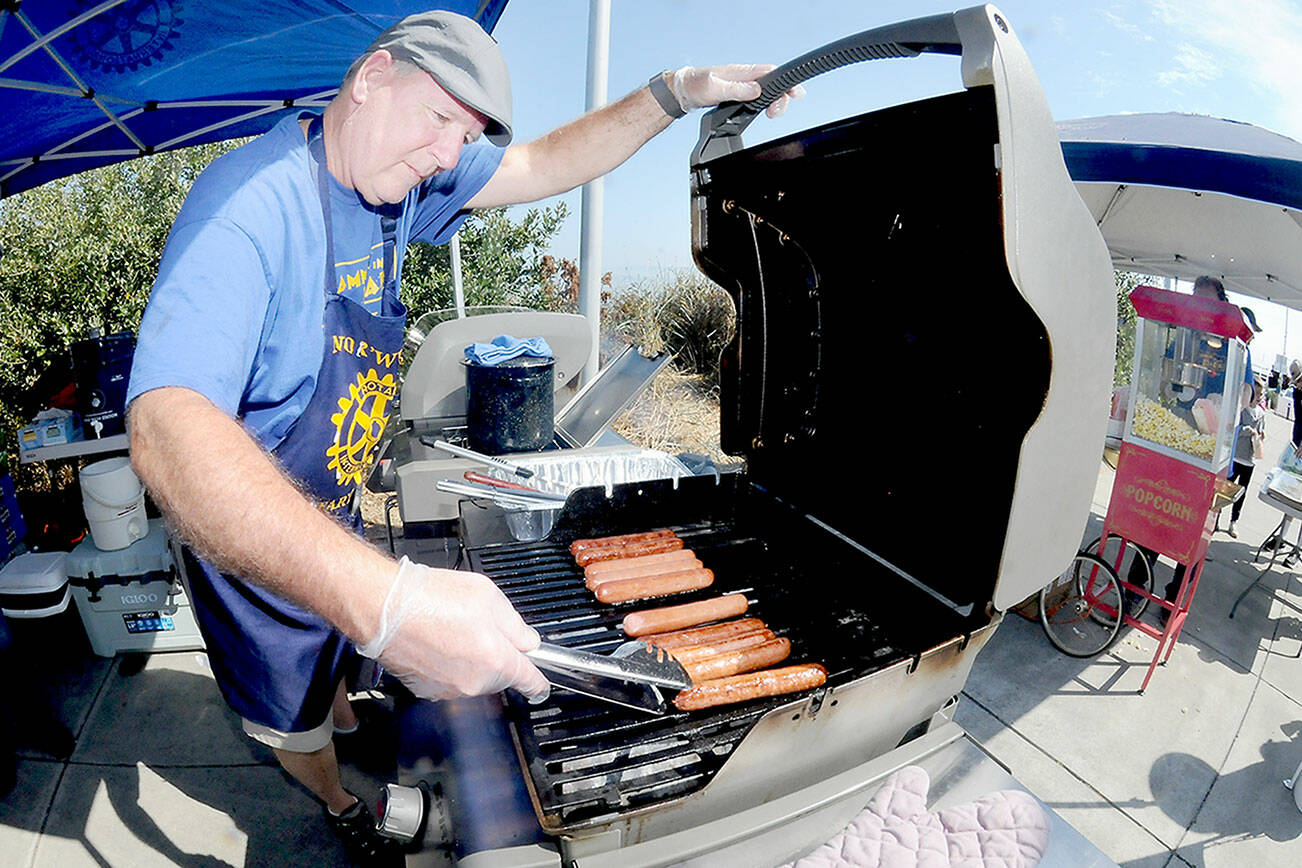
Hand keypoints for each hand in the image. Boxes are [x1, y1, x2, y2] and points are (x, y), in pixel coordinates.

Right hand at [356, 557, 548, 702]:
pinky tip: (434, 639)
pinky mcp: (424, 689)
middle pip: (498, 675)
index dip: (538, 680)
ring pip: (471, 677)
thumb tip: (527, 641)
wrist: (384, 607)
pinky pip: (446, 679)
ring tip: (450, 628)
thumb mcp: (490, 597)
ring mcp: (448, 689)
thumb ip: (516, 625)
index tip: (540, 684)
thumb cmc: (431, 598)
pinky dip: (445, 664)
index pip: (530, 681)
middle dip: (495, 654)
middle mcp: (474, 683)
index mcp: (497, 660)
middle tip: (477, 626)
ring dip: (468, 659)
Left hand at [667, 64, 805, 117]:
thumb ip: (736, 90)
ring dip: (774, 102)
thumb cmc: (694, 86)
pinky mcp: (737, 94)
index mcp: (741, 72)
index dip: (786, 82)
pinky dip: (764, 103)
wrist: (681, 91)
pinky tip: (764, 111)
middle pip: (772, 85)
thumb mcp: (714, 88)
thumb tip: (756, 90)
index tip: (796, 93)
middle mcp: (744, 77)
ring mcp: (741, 85)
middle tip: (775, 114)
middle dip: (781, 98)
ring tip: (772, 114)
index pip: (771, 73)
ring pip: (766, 92)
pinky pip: (756, 97)